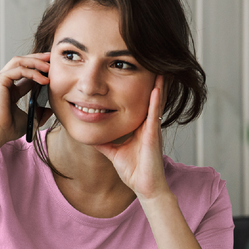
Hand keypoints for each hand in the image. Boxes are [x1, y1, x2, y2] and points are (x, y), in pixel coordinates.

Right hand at [0, 53, 52, 143]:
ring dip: (36, 62)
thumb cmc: (9, 128)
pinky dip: (32, 72)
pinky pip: (19, 70)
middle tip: (51, 58)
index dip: (39, 69)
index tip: (52, 69)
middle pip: (22, 62)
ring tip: (49, 66)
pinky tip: (44, 79)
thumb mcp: (30, 119)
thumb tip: (50, 110)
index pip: (26, 73)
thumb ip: (39, 113)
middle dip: (37, 59)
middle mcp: (4, 82)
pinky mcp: (0, 80)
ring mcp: (1, 79)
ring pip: (20, 61)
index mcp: (10, 90)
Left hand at [94, 75, 170, 201]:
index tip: (135, 72)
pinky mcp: (153, 136)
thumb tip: (90, 135)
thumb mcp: (113, 152)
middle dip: (151, 80)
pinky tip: (155, 88)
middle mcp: (148, 125)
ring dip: (157, 84)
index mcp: (141, 128)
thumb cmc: (134, 171)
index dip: (139, 88)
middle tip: (151, 60)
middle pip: (150, 98)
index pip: (139, 103)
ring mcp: (152, 129)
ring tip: (158, 65)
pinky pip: (154, 115)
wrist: (145, 187)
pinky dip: (155, 101)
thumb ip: (104, 142)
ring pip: (155, 102)